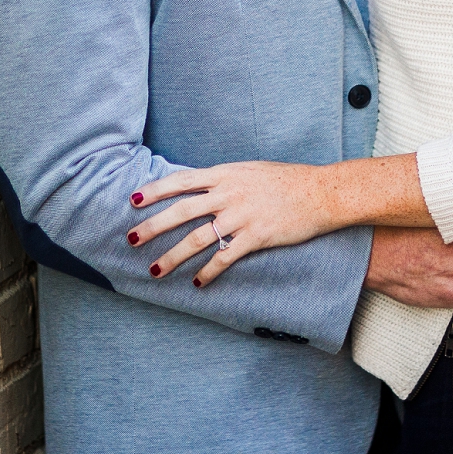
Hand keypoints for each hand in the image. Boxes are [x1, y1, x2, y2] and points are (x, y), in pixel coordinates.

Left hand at [126, 162, 339, 286]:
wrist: (322, 191)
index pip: (181, 181)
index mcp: (225, 174)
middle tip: (130, 239)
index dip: (155, 190)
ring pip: (198, 238)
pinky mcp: (257, 236)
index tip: (133, 199)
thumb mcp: (250, 170)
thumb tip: (202, 186)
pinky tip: (198, 282)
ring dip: (173, 256)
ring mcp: (242, 215)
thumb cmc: (287, 180)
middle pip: (181, 210)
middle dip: (152, 226)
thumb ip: (224, 179)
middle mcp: (229, 193)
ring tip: (155, 270)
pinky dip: (209, 271)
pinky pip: (226, 257)